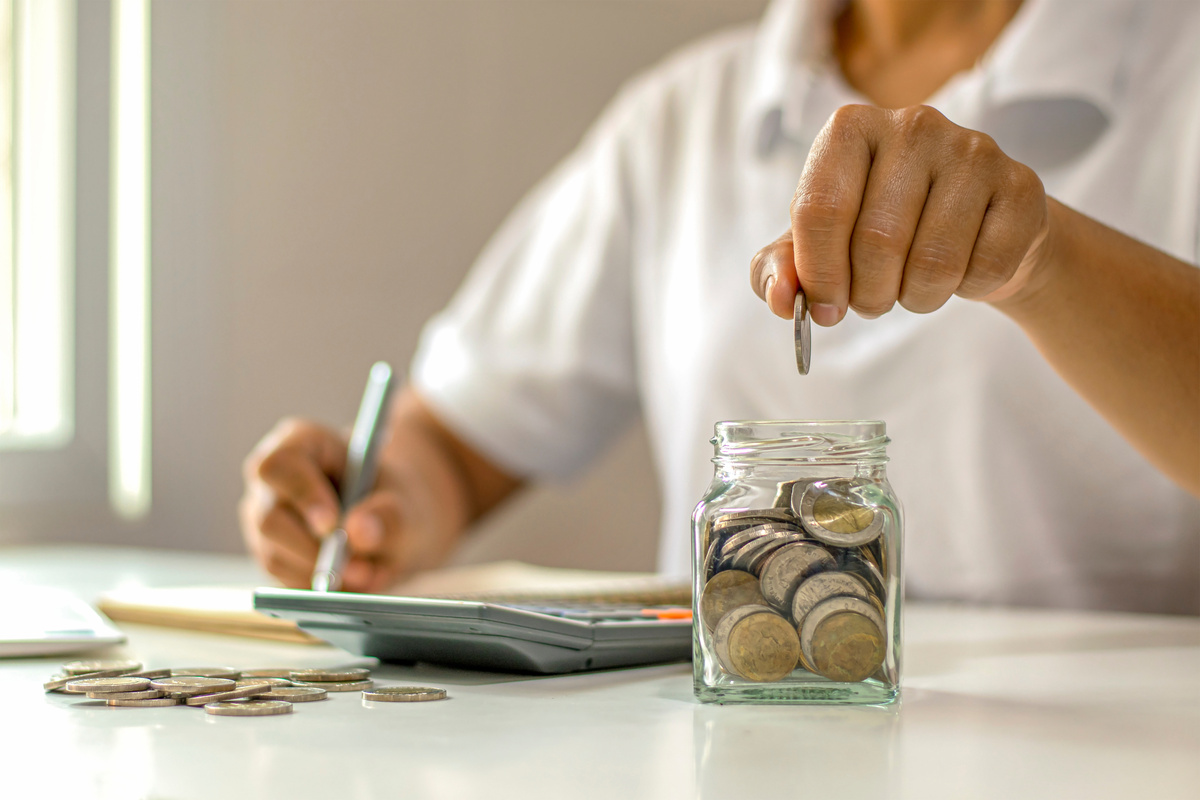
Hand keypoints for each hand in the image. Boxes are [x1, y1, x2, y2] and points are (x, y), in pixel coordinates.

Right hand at [239, 417, 419, 592]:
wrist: (392, 526)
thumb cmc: (393, 500)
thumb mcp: (405, 502)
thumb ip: (388, 515)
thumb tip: (357, 532)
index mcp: (300, 443)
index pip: (281, 465)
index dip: (302, 495)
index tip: (332, 524)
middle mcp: (272, 482)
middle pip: (269, 518)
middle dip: (314, 550)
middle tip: (359, 569)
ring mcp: (264, 519)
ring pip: (275, 555)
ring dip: (320, 574)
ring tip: (367, 575)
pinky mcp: (271, 555)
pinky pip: (283, 580)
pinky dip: (318, 588)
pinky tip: (350, 581)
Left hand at [750, 104, 1050, 324]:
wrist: (974, 229)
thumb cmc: (880, 232)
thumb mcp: (818, 246)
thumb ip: (780, 269)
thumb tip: (778, 299)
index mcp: (849, 129)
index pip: (819, 210)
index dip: (819, 275)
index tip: (824, 308)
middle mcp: (913, 125)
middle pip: (876, 242)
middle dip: (869, 294)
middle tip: (872, 301)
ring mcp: (973, 150)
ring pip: (933, 262)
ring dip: (916, 298)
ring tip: (912, 286)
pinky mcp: (1021, 186)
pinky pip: (984, 268)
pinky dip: (966, 290)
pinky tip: (962, 270)